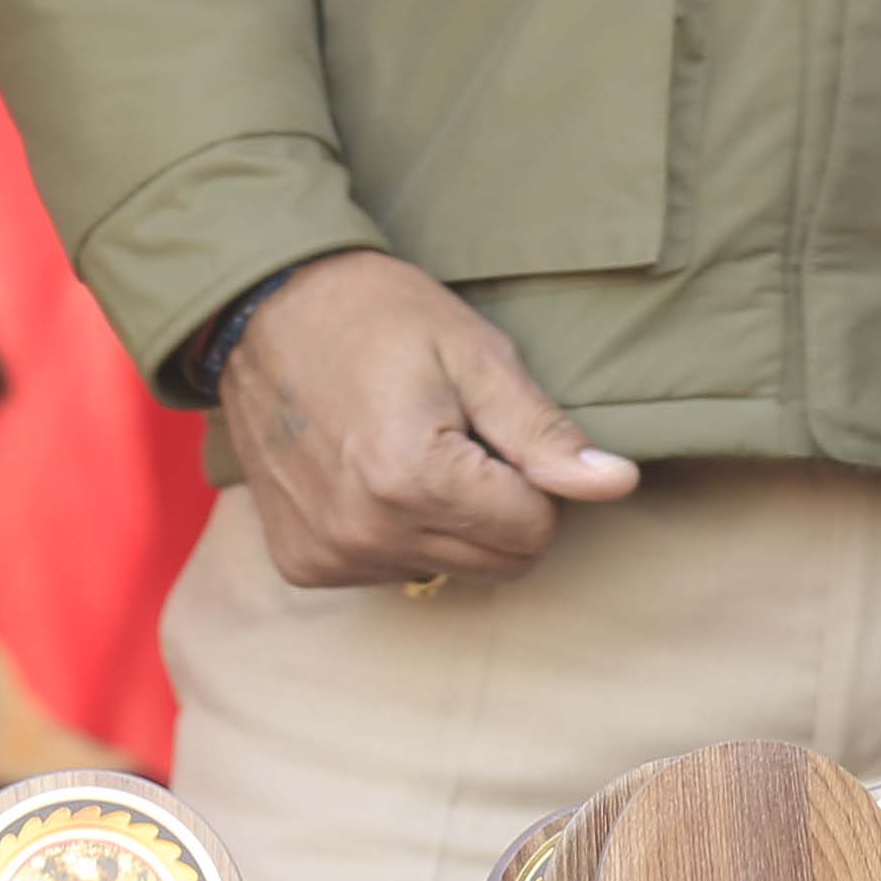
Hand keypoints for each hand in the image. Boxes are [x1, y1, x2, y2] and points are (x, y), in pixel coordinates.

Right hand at [210, 250, 637, 587]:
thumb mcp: (475, 354)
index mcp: (415, 479)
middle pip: (498, 564)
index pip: (535, 530)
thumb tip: (616, 485)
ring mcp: (330, 555)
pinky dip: (398, 531)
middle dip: (498, 507)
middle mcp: (368, 533)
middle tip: (459, 437)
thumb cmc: (378, 316)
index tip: (493, 428)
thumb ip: (544, 432)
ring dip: (449, 522)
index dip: (532, 477)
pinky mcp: (303, 564)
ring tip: (409, 446)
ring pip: (449, 572)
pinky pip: (392, 571)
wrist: (263, 308)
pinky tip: (371, 471)